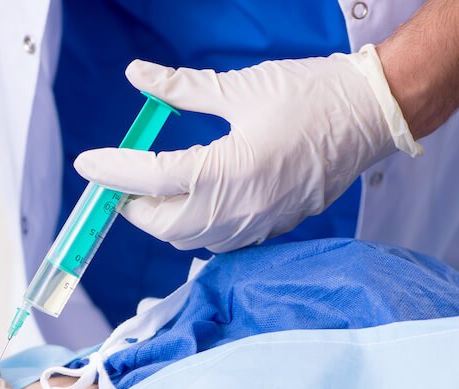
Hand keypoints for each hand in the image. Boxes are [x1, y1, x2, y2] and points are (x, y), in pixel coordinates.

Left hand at [74, 45, 422, 252]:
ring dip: (161, 219)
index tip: (88, 163)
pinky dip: (193, 226)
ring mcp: (259, 224)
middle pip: (165, 226)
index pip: (154, 178)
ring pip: (189, 240)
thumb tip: (138, 76)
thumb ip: (180, 88)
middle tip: (120, 178)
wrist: (370, 115)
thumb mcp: (239, 86)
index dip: (114, 171)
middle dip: (133, 205)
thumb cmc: (310, 94)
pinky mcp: (271, 227)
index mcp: (232, 170)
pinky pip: (217, 242)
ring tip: (151, 187)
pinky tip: (191, 199)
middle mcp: (243, 208)